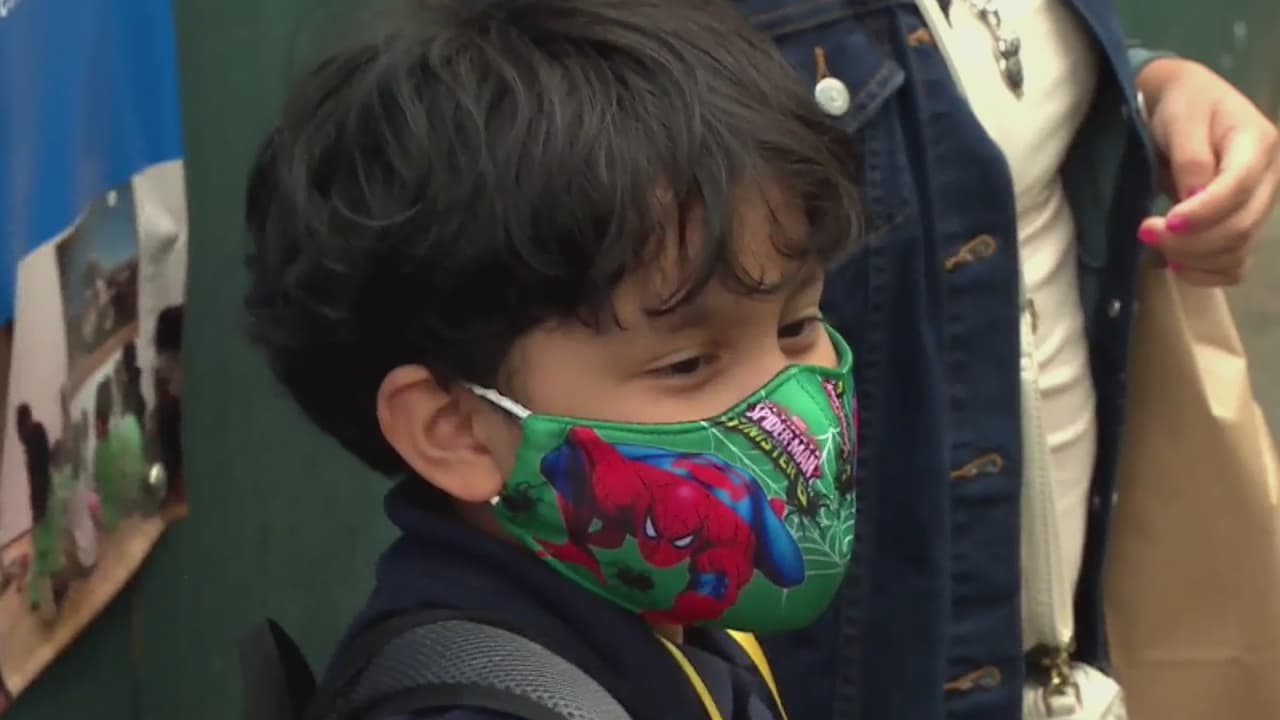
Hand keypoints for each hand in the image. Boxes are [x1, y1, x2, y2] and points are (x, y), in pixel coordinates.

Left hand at [1136, 58, 1279, 285]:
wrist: (1186, 102)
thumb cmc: (1183, 105)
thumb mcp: (1182, 120)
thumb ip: (1190, 158)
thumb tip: (1192, 200)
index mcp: (1258, 145)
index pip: (1238, 189)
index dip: (1202, 213)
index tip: (1165, 221)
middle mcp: (1269, 179)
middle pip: (1239, 227)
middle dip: (1189, 240)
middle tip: (1145, 232)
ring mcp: (1260, 205)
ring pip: (1238, 251)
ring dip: (1194, 260)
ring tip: (1156, 245)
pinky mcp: (1244, 224)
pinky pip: (1236, 264)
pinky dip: (1207, 273)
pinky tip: (1177, 265)